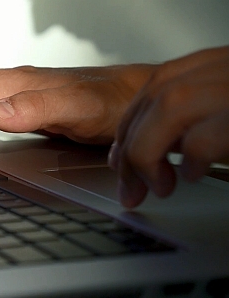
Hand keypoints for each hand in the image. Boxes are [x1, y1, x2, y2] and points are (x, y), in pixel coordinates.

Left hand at [109, 46, 228, 207]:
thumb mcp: (220, 113)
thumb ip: (185, 124)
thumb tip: (137, 154)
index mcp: (213, 67)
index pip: (150, 93)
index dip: (126, 131)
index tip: (118, 164)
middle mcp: (224, 69)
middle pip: (153, 100)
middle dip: (130, 151)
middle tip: (132, 190)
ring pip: (170, 108)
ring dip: (151, 153)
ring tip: (161, 187)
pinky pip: (208, 134)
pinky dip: (193, 158)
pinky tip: (195, 175)